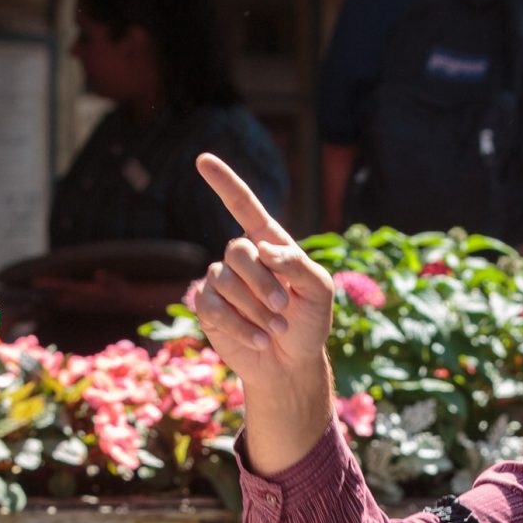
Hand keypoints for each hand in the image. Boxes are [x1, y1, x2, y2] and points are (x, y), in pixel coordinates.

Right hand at [192, 153, 338, 471]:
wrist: (292, 363)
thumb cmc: (310, 323)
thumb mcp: (319, 290)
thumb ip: (297, 263)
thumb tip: (264, 249)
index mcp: (270, 244)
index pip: (243, 205)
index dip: (224, 182)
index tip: (202, 159)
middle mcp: (243, 258)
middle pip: (237, 250)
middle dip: (261, 282)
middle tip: (282, 307)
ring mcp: (222, 282)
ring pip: (224, 282)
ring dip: (254, 309)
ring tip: (274, 328)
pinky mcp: (209, 309)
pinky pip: (211, 307)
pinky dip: (238, 325)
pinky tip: (257, 338)